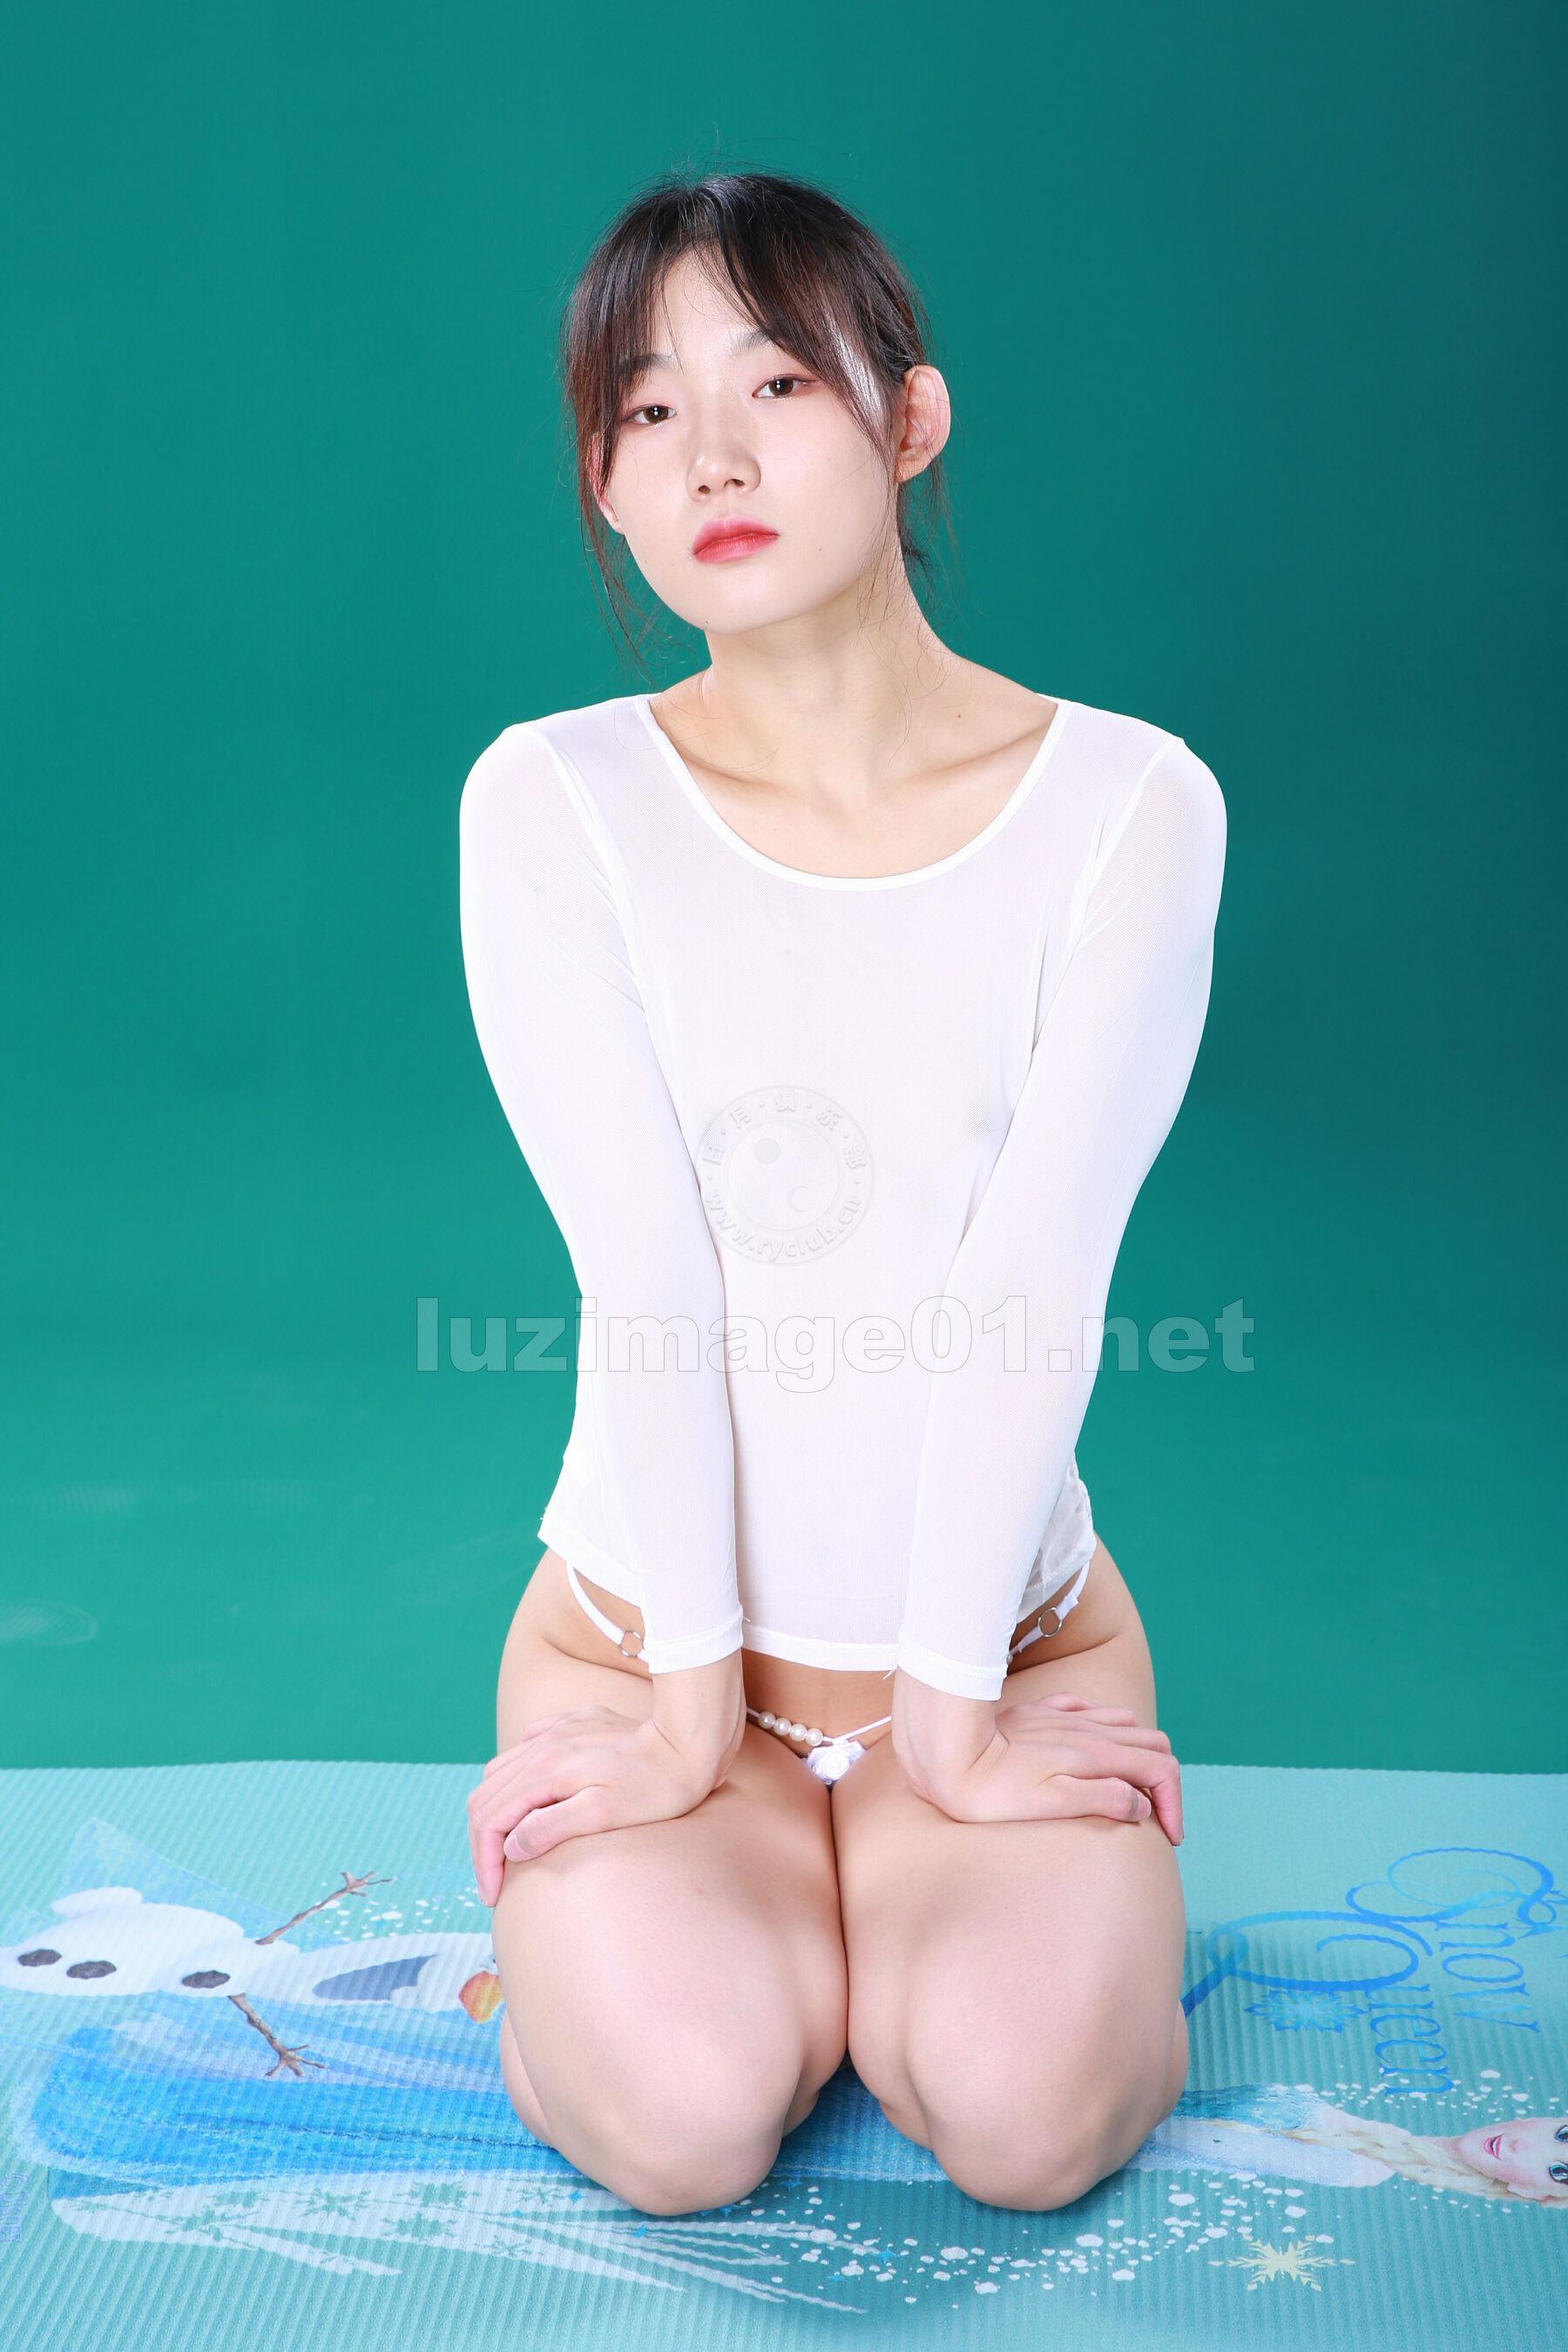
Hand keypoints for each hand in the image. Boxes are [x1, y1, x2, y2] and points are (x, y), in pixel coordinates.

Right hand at [468, 1702, 739, 1901]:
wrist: (689, 1743)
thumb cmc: (654, 1787)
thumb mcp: (604, 1815)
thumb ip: (551, 1827)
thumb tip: (511, 1845)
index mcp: (545, 1770)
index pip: (490, 1819)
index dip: (484, 1862)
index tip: (494, 1895)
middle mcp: (543, 1745)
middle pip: (486, 1795)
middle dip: (482, 1842)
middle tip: (495, 1880)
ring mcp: (557, 1731)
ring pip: (501, 1770)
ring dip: (496, 1810)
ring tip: (505, 1845)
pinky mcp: (574, 1724)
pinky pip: (526, 1745)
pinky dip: (515, 1776)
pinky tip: (528, 1793)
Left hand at [893, 1680, 1183, 1844]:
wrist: (944, 1751)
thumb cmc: (991, 1789)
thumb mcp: (1050, 1803)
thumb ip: (1101, 1799)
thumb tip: (1140, 1805)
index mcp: (1094, 1755)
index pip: (1160, 1769)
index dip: (1174, 1805)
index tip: (1168, 1838)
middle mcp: (1087, 1730)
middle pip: (1152, 1743)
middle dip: (1165, 1782)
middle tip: (1156, 1819)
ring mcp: (1065, 1717)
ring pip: (1125, 1723)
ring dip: (1140, 1755)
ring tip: (1132, 1788)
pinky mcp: (1041, 1713)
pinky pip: (1089, 1709)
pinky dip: (1108, 1729)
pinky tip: (1096, 1747)